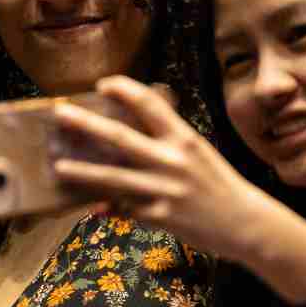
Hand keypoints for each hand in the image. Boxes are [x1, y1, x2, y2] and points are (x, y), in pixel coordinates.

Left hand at [53, 76, 305, 304]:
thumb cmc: (219, 184)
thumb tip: (131, 137)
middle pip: (121, 137)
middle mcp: (173, 160)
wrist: (246, 222)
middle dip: (87, 124)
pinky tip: (91, 209)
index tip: (102, 83)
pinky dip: (109, 209)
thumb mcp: (198, 153)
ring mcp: (165, 189)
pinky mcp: (162, 216)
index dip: (124, 90)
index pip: (150, 104)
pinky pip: (127, 210)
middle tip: (61, 113)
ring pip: (115, 178)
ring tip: (59, 167)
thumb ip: (167, 143)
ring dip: (84, 172)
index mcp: (184, 138)